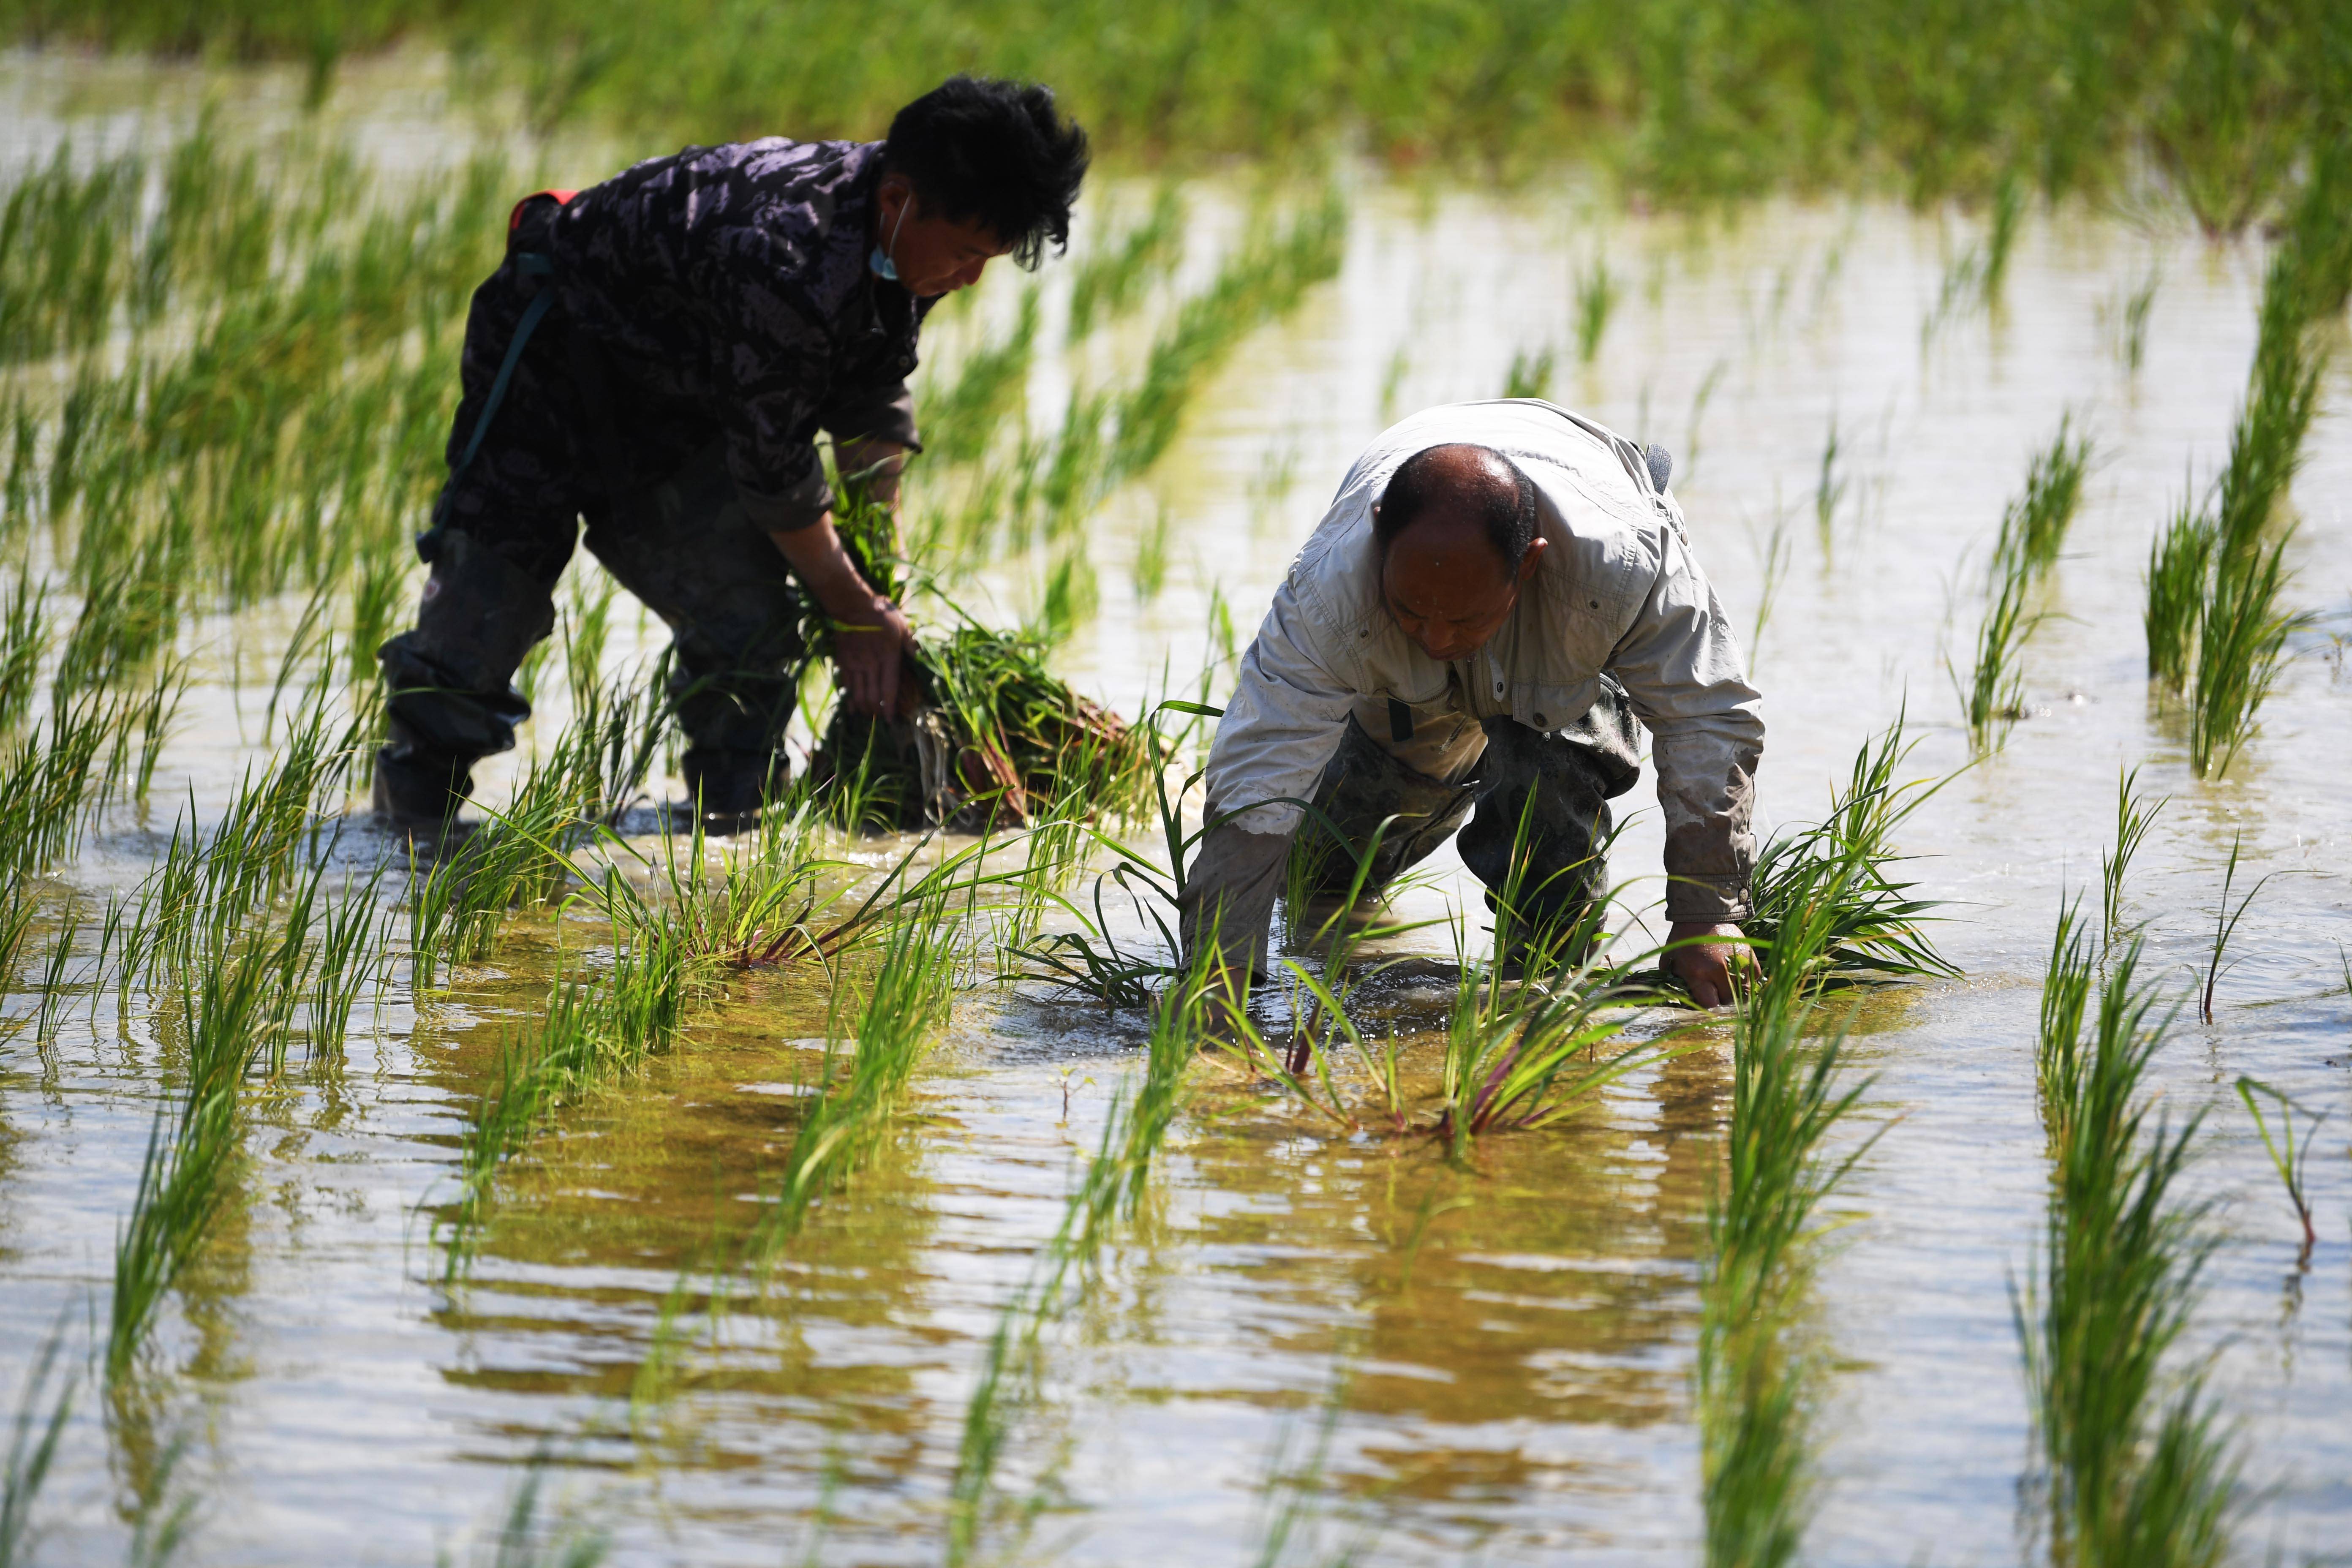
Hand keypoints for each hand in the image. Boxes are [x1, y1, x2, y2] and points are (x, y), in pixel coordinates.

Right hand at [832, 595, 914, 716]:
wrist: (851, 605)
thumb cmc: (880, 613)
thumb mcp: (902, 625)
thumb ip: (910, 643)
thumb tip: (918, 656)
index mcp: (889, 656)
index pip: (889, 688)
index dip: (889, 707)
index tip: (890, 719)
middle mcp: (872, 664)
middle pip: (873, 695)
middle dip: (876, 711)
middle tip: (879, 720)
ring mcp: (856, 664)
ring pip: (859, 693)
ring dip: (863, 708)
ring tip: (867, 716)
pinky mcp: (844, 661)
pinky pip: (846, 685)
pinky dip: (849, 698)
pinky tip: (851, 708)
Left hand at [1666, 920, 1748, 1008]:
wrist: (1702, 914)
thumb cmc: (1684, 938)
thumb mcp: (1672, 960)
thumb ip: (1678, 980)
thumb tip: (1684, 999)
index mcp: (1698, 973)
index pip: (1710, 1004)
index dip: (1708, 1005)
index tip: (1707, 1001)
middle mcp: (1719, 971)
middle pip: (1728, 999)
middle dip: (1722, 999)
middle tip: (1717, 991)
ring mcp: (1737, 963)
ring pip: (1744, 992)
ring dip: (1736, 992)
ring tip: (1728, 985)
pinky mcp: (1749, 955)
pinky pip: (1753, 978)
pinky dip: (1747, 980)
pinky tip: (1738, 976)